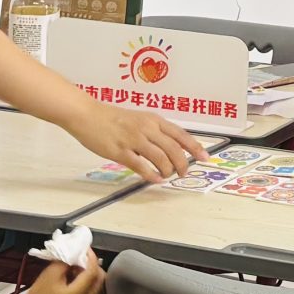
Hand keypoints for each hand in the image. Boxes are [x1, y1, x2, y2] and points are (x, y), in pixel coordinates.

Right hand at [18, 257, 104, 293]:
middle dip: (94, 266)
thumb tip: (79, 253)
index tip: (85, 248)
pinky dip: (93, 284)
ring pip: (101, 286)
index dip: (91, 258)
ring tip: (81, 270)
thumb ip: (67, 261)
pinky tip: (81, 280)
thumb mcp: (50, 273)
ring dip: (94, 275)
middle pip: (101, 279)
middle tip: (82, 259)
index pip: (92, 272)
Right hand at [72, 97, 204, 182]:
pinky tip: (155, 179)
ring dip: (167, 170)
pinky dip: (151, 175)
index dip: (195, 147)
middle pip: (174, 149)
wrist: (88, 114)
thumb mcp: (139, 119)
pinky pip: (140, 166)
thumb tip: (170, 147)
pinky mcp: (120, 151)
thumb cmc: (112, 118)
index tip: (205, 157)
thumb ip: (155, 131)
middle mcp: (147, 128)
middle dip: (182, 164)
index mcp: (153, 120)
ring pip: (160, 158)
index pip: (181, 135)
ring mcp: (133, 140)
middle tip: (183, 173)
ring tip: (166, 175)